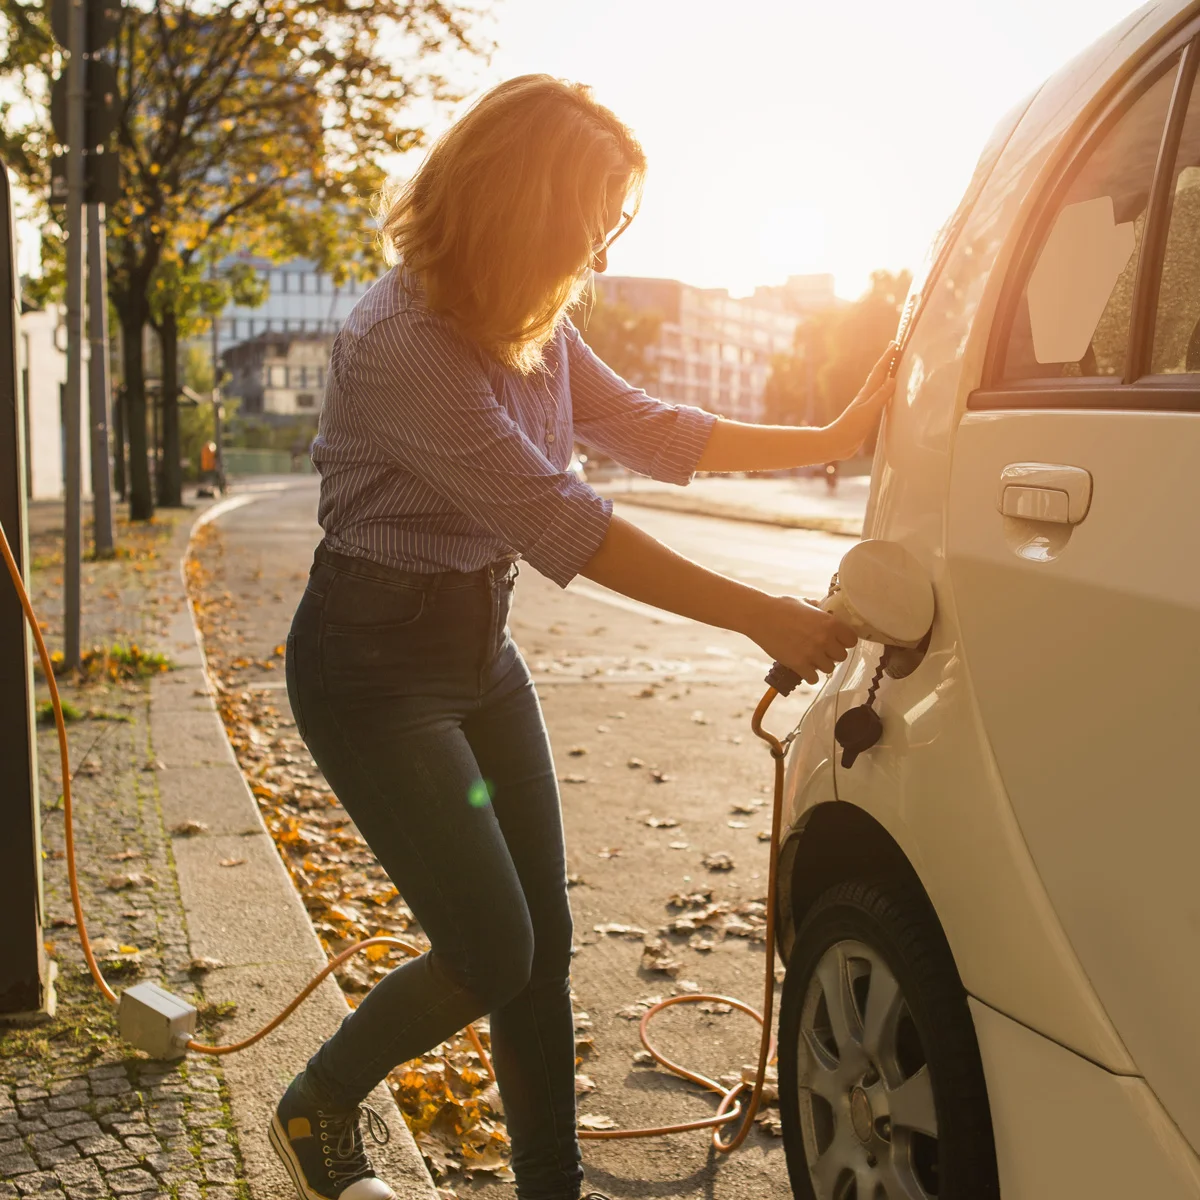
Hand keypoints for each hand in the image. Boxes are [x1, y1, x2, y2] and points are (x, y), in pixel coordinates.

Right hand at [747, 595, 857, 685]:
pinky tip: (803, 668)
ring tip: (811, 659)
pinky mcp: (799, 665)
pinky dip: (809, 675)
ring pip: (829, 669)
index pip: (852, 640)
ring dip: (821, 665)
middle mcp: (824, 639)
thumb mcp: (804, 602)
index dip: (845, 641)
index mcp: (830, 622)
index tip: (837, 641)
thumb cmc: (780, 607)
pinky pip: (813, 678)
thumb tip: (826, 609)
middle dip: (832, 654)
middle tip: (822, 650)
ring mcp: (812, 653)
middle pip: (842, 656)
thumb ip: (819, 608)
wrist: (759, 616)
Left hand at [823, 342, 898, 459]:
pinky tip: (886, 394)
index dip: (887, 358)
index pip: (879, 372)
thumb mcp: (867, 411)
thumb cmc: (851, 428)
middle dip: (887, 361)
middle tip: (894, 348)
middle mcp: (867, 396)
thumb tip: (892, 380)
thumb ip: (880, 396)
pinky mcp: (867, 415)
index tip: (895, 344)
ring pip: (879, 385)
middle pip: (879, 375)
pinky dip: (885, 391)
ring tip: (893, 367)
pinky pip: (879, 398)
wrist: (837, 443)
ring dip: (886, 374)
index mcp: (867, 394)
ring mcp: (867, 405)